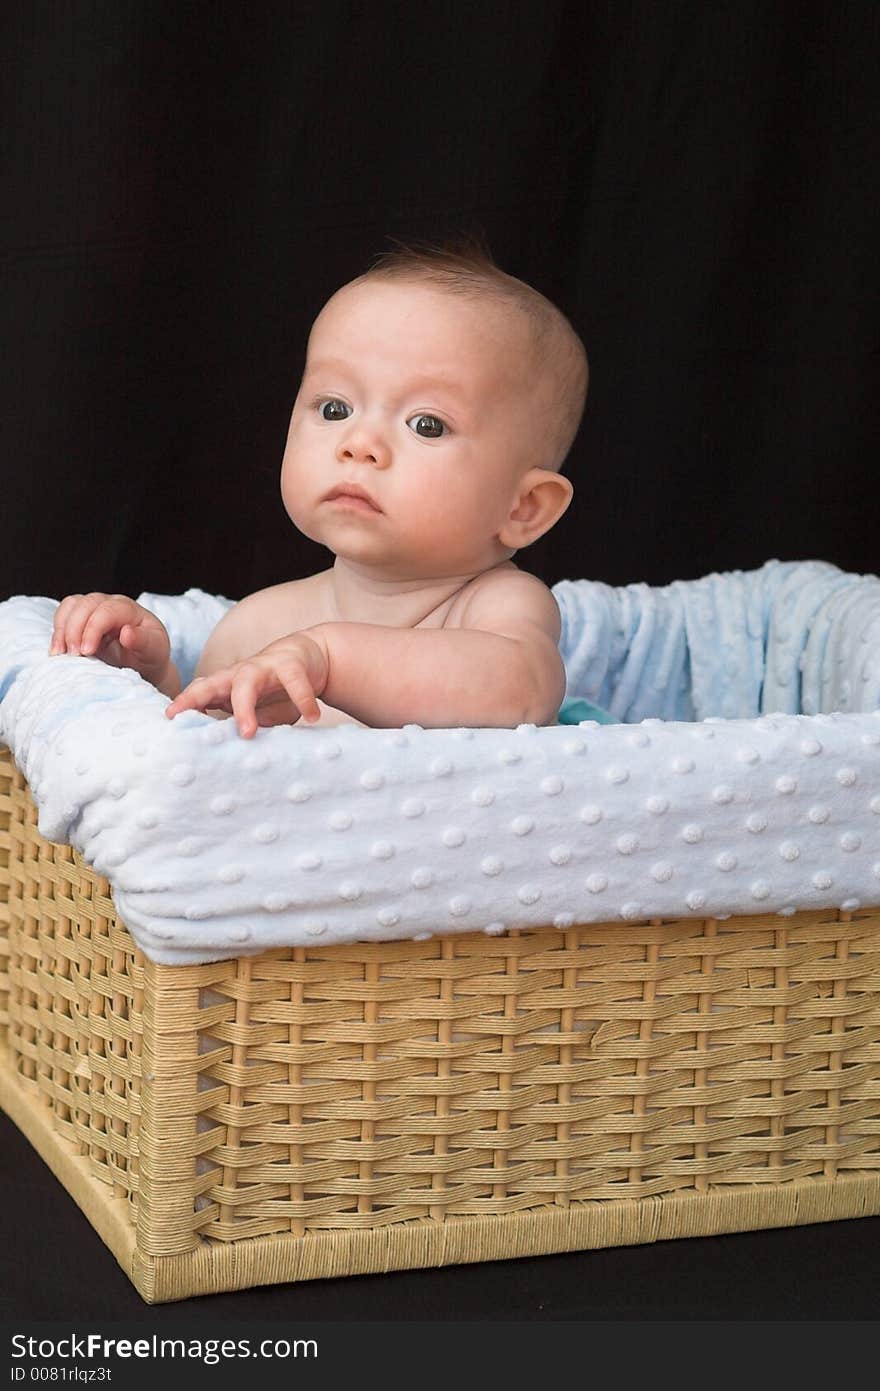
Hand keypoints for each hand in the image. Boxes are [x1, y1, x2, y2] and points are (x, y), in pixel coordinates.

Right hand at [49, 592, 172, 687]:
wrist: (143, 663)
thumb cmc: (150, 656)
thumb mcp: (154, 651)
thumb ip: (143, 642)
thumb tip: (127, 633)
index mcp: (130, 610)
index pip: (107, 611)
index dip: (93, 629)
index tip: (87, 651)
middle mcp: (111, 604)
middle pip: (86, 604)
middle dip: (75, 630)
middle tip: (73, 655)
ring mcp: (95, 608)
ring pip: (71, 606)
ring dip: (62, 629)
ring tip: (60, 654)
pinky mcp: (82, 619)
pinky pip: (64, 614)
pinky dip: (58, 631)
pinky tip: (58, 650)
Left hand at [164, 631, 329, 736]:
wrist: (312, 656)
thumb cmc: (279, 689)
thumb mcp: (260, 711)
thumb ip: (245, 726)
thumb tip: (228, 756)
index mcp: (229, 686)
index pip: (200, 693)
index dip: (183, 704)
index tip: (167, 720)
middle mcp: (241, 674)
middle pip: (212, 682)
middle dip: (194, 697)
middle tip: (180, 715)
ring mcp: (265, 666)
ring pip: (247, 682)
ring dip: (245, 707)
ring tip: (248, 732)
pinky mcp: (292, 664)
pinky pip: (295, 682)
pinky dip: (303, 699)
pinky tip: (312, 717)